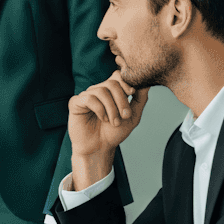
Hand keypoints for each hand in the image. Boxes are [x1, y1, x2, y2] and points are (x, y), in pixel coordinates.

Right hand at [67, 71, 148, 187]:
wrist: (99, 148)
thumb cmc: (114, 133)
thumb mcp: (133, 116)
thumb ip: (140, 99)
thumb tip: (147, 83)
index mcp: (110, 92)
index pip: (117, 75)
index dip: (125, 81)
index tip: (132, 93)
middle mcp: (97, 91)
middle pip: (112, 83)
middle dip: (122, 99)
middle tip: (125, 116)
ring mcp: (86, 96)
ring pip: (101, 90)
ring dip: (112, 108)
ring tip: (114, 122)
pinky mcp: (75, 103)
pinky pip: (89, 98)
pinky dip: (100, 109)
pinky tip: (103, 119)